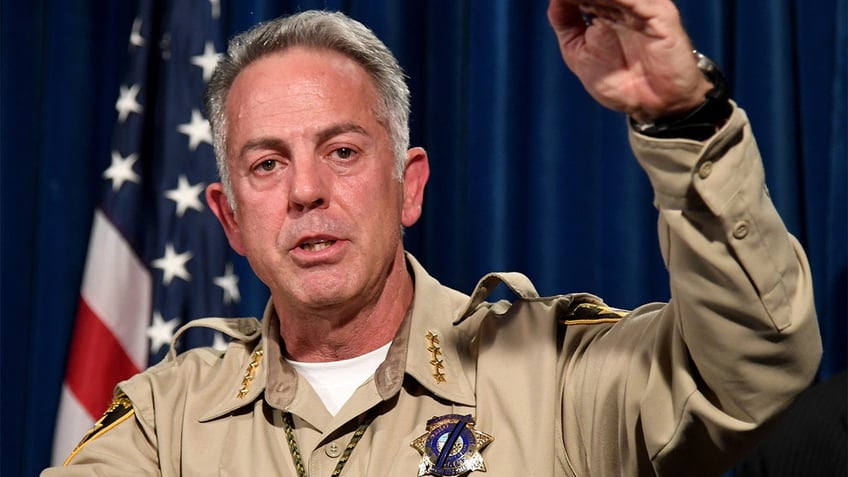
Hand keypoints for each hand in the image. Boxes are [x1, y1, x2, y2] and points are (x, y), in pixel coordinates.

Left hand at [548, 0, 712, 122]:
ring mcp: (643, 7)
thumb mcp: (578, 51)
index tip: (556, 0)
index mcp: (604, 6)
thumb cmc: (618, 80)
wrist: (650, 105)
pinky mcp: (661, 16)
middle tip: (566, 1)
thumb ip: (566, 23)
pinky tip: (604, 2)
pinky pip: (640, 2)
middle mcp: (624, 2)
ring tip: (579, 1)